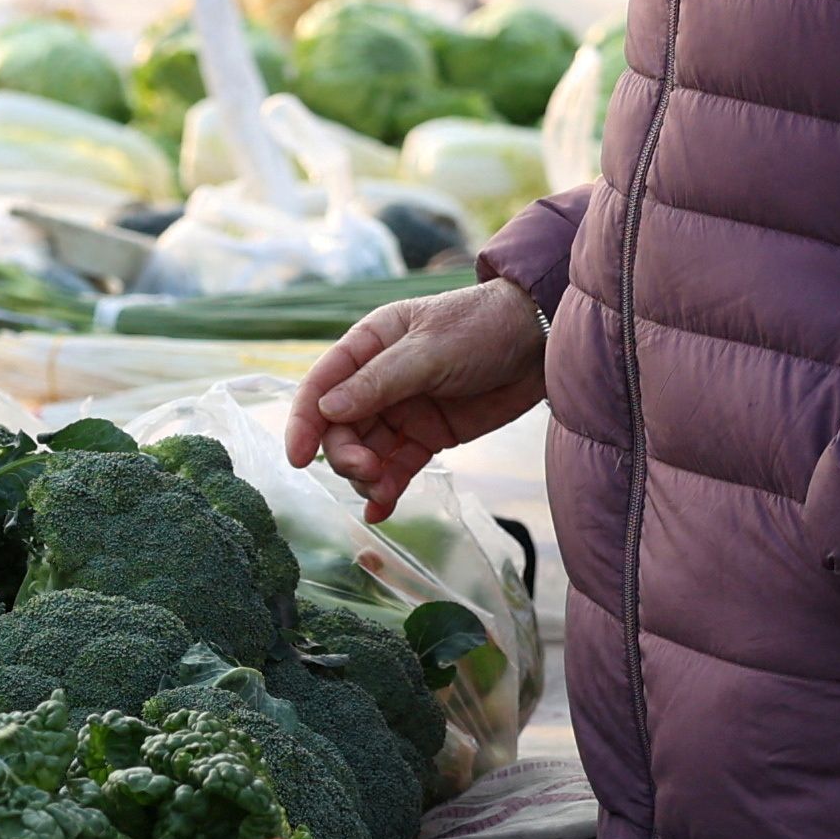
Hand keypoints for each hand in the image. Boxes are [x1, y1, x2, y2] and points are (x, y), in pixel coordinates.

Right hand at [286, 279, 547, 517]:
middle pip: (339, 427)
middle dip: (345, 454)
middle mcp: (376, 380)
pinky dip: (386, 490)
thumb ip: (379, 382)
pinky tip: (380, 511)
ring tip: (381, 491)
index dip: (303, 422)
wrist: (541, 342)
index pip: (320, 385)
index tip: (297, 457)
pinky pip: (396, 468)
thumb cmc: (483, 327)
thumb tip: (326, 410)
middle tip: (367, 471)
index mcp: (368, 345)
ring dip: (365, 476)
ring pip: (365, 452)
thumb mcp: (430, 350)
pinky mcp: (427, 436)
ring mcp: (401, 410)